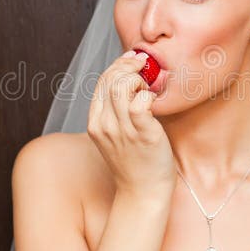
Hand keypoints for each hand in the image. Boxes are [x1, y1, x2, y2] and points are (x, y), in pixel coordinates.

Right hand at [87, 50, 176, 198]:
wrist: (143, 191)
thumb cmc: (135, 161)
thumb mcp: (115, 134)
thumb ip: (116, 111)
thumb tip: (127, 81)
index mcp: (95, 122)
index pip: (101, 82)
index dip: (117, 66)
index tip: (132, 59)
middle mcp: (104, 125)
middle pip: (110, 80)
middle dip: (128, 66)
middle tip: (144, 66)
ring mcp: (122, 130)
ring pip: (123, 87)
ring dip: (139, 80)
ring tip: (148, 89)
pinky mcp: (143, 134)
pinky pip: (141, 103)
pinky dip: (148, 95)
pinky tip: (154, 101)